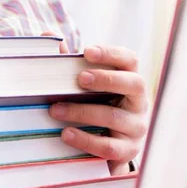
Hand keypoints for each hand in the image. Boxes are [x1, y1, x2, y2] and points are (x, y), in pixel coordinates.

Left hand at [48, 44, 148, 174]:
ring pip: (114, 116)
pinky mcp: (127, 151)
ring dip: (82, 112)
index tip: (86, 51)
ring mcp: (136, 127)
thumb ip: (69, 61)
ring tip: (55, 109)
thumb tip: (48, 36)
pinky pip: (108, 146)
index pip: (130, 60)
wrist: (107, 147)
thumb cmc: (94, 104)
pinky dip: (85, 139)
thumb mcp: (85, 85)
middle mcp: (139, 102)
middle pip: (133, 84)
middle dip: (105, 79)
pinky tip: (65, 134)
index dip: (111, 53)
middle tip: (79, 79)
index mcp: (129, 79)